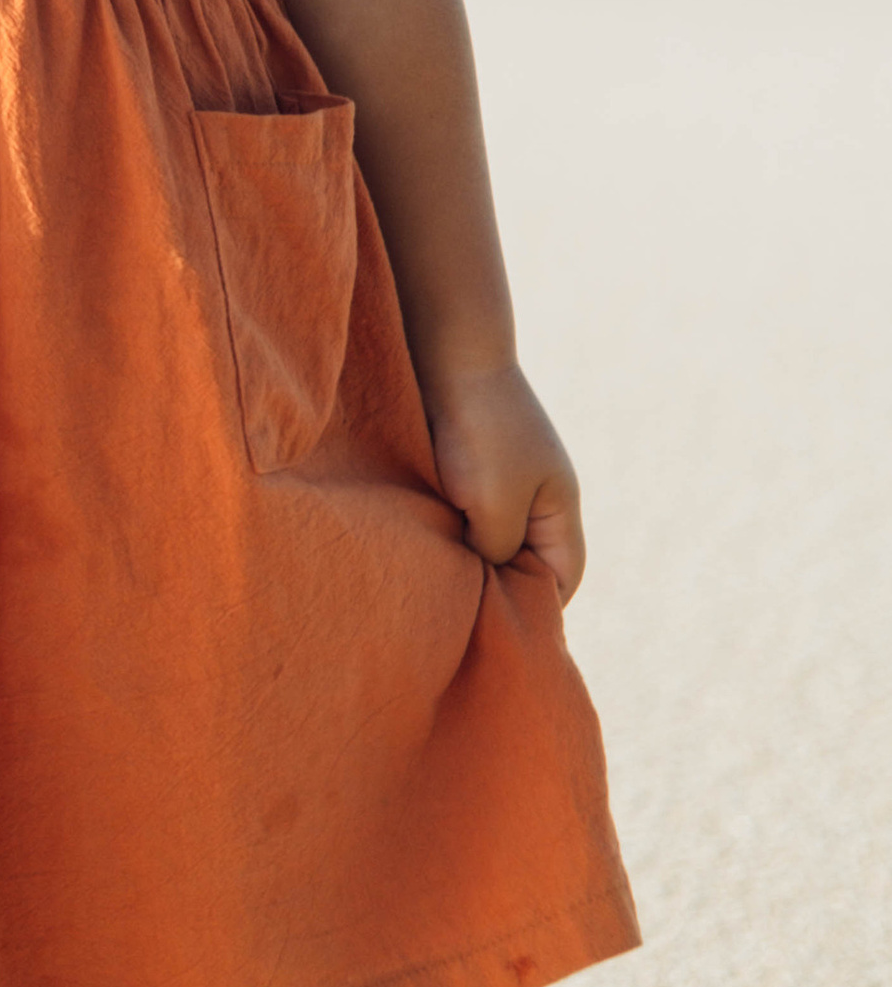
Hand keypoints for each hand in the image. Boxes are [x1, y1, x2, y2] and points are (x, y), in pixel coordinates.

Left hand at [420, 359, 586, 601]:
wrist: (449, 355)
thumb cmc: (480, 434)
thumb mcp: (496, 506)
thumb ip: (500, 552)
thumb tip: (487, 575)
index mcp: (559, 507)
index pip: (563, 578)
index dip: (539, 609)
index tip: (502, 630)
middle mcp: (537, 497)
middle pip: (527, 563)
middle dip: (500, 587)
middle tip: (464, 614)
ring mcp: (503, 479)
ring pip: (491, 540)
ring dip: (469, 558)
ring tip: (439, 581)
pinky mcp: (468, 466)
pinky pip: (465, 515)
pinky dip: (449, 532)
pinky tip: (423, 543)